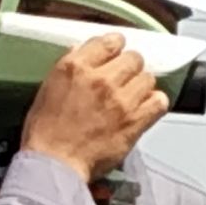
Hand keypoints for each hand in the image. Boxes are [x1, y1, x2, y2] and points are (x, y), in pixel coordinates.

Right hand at [16, 33, 167, 181]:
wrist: (55, 163)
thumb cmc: (46, 131)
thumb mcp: (48, 88)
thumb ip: (69, 68)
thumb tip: (82, 51)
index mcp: (76, 66)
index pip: (109, 41)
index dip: (116, 47)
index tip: (116, 55)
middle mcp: (100, 78)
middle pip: (134, 58)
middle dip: (131, 67)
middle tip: (125, 79)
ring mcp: (120, 99)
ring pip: (148, 78)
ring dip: (142, 86)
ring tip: (134, 96)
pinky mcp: (134, 121)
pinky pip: (159, 102)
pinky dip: (155, 103)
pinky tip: (146, 108)